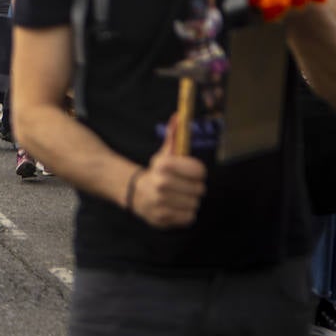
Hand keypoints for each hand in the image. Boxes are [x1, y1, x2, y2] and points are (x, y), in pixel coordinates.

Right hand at [131, 113, 206, 227]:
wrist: (135, 193)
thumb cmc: (156, 173)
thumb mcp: (163, 155)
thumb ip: (174, 137)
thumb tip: (178, 116)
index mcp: (163, 165)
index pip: (200, 171)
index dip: (197, 172)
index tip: (189, 172)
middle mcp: (161, 184)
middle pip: (200, 190)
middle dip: (193, 188)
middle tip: (181, 186)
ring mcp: (161, 203)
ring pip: (195, 204)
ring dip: (189, 202)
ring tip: (177, 197)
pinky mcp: (162, 218)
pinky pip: (189, 218)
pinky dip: (184, 214)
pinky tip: (174, 207)